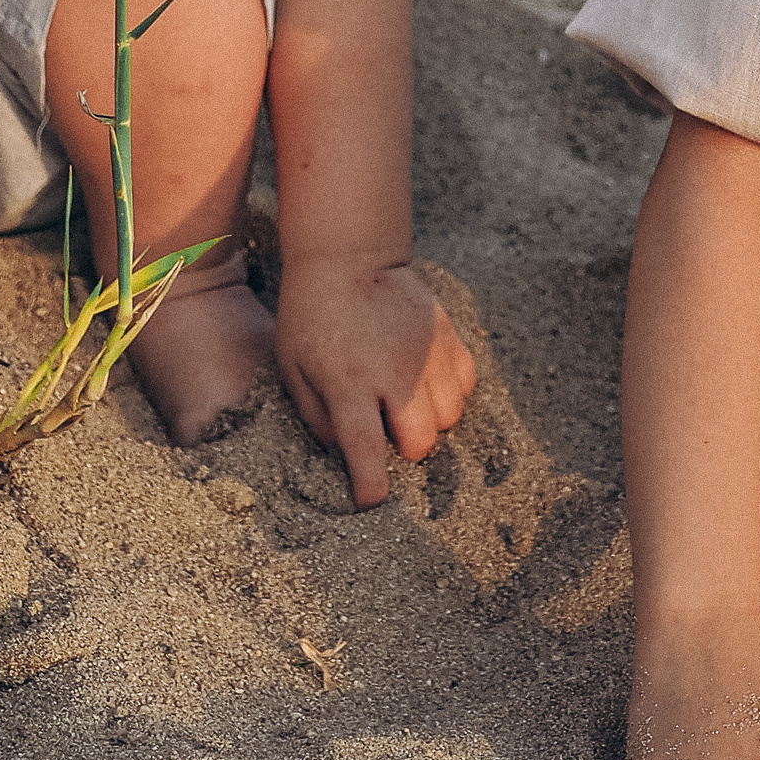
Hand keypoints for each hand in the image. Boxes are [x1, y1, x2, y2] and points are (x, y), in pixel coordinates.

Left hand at [275, 257, 475, 508]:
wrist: (346, 256)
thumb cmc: (311, 317)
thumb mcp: (294, 368)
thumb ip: (317, 417)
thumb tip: (347, 452)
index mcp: (350, 384)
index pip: (367, 451)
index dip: (371, 487)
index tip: (372, 502)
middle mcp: (395, 373)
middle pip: (421, 442)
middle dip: (405, 451)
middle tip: (387, 431)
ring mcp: (427, 353)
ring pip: (449, 418)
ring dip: (429, 422)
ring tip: (405, 401)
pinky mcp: (447, 336)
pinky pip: (465, 385)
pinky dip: (450, 393)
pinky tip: (424, 380)